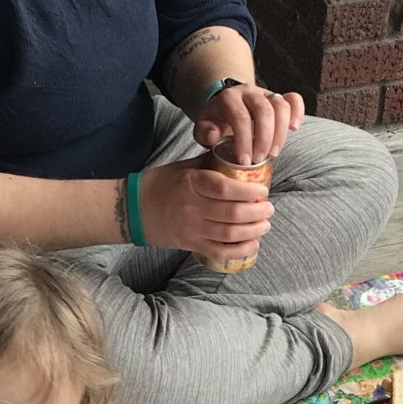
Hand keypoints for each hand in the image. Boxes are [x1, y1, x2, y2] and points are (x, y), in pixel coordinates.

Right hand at [136, 156, 271, 254]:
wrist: (133, 209)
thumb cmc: (161, 184)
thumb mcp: (184, 167)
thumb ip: (210, 162)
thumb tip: (238, 151)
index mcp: (191, 183)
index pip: (224, 188)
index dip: (248, 191)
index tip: (263, 190)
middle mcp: (192, 207)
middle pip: (232, 213)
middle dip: (258, 212)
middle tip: (269, 208)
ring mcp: (191, 229)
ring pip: (230, 234)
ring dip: (253, 230)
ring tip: (265, 224)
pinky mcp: (190, 244)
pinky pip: (220, 252)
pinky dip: (240, 250)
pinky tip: (253, 243)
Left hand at [194, 82, 304, 164]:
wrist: (225, 109)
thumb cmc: (216, 122)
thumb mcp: (204, 128)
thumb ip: (205, 133)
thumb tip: (214, 137)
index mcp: (229, 98)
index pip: (240, 117)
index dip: (244, 141)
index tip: (245, 162)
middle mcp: (249, 92)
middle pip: (264, 111)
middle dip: (263, 139)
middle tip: (259, 160)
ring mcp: (266, 93)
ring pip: (281, 106)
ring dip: (280, 133)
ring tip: (273, 153)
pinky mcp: (279, 98)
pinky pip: (294, 99)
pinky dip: (298, 113)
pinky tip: (294, 129)